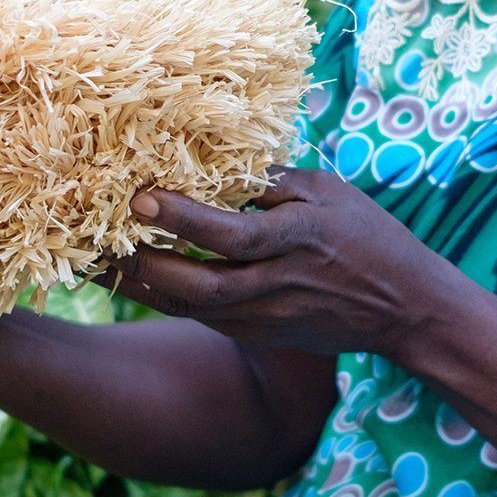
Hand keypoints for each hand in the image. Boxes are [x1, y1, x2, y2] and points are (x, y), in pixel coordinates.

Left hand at [104, 165, 454, 360]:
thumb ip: (273, 182)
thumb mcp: (329, 192)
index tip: (141, 195)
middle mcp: (277, 286)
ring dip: (139, 289)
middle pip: (197, 286)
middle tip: (93, 240)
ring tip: (91, 264)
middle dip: (141, 265)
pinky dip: (163, 301)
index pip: (230, 235)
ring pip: (190, 310)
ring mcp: (267, 318)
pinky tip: (131, 281)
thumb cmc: (368, 236)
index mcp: (298, 240)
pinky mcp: (260, 335)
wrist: (405, 308)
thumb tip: (214, 161)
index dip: (182, 217)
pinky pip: (201, 320)